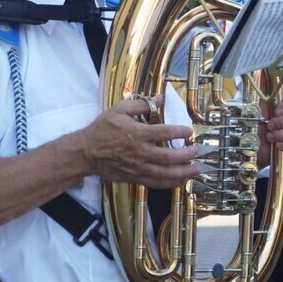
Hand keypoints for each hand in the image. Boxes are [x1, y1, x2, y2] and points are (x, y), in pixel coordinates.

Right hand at [82, 95, 199, 188]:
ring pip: (165, 173)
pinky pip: (156, 183)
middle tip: (197, 150)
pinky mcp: (135, 178)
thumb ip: (141, 104)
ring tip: (196, 168)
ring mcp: (138, 167)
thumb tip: (160, 98)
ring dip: (184, 172)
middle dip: (187, 154)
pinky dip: (170, 183)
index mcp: (138, 133)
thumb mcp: (119, 110)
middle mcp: (141, 152)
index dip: (180, 132)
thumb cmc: (103, 129)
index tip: (189, 131)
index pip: (165, 133)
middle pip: (169, 156)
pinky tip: (181, 180)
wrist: (86, 152)